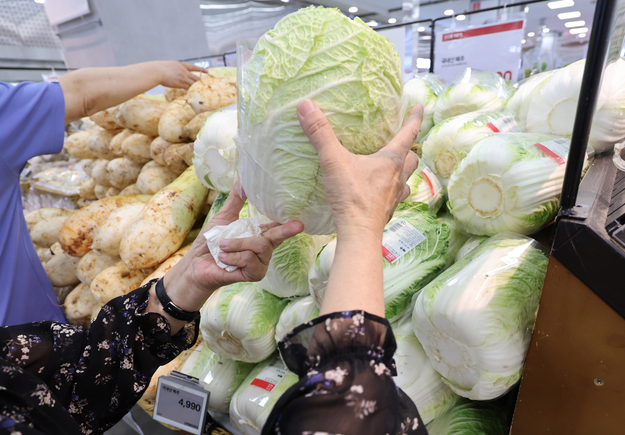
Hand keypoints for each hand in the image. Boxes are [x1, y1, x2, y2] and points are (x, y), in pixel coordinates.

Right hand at [152, 61, 205, 88]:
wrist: (156, 71)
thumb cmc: (158, 69)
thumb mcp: (169, 65)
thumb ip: (174, 69)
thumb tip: (173, 72)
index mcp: (181, 65)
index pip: (193, 67)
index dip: (201, 69)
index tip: (207, 71)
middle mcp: (184, 71)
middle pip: (195, 77)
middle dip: (201, 81)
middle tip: (207, 84)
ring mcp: (183, 77)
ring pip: (194, 83)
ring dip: (198, 87)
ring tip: (203, 91)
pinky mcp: (180, 83)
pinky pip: (189, 88)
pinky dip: (192, 91)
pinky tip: (195, 93)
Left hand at [162, 183, 303, 312]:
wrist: (196, 264)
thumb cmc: (211, 243)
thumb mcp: (223, 217)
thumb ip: (235, 200)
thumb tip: (242, 179)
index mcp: (259, 234)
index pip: (278, 227)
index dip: (290, 224)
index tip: (302, 221)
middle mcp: (263, 249)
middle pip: (275, 237)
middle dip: (285, 230)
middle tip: (298, 225)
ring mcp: (260, 263)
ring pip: (261, 247)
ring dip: (238, 244)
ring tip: (222, 246)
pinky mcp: (254, 275)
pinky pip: (249, 260)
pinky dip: (233, 257)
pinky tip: (223, 258)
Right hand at [297, 100, 422, 237]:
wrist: (359, 233)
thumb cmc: (352, 197)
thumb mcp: (334, 161)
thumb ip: (321, 133)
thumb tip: (306, 106)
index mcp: (391, 161)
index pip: (409, 133)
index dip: (414, 118)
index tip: (419, 107)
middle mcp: (398, 177)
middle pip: (412, 159)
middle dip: (410, 149)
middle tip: (403, 143)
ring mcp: (394, 197)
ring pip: (407, 180)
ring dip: (403, 172)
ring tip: (393, 168)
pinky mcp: (386, 211)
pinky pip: (395, 197)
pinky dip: (391, 191)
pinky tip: (380, 192)